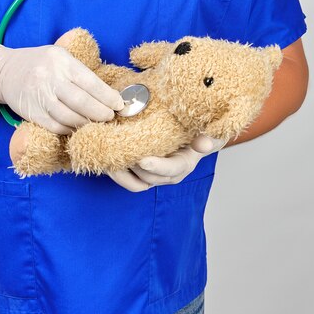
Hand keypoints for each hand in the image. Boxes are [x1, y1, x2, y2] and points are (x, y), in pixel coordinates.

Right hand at [0, 44, 124, 134]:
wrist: (5, 71)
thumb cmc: (41, 64)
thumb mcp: (60, 56)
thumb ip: (81, 71)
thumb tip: (110, 93)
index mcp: (61, 61)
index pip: (90, 82)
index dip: (108, 96)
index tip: (119, 104)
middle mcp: (49, 78)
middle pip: (81, 102)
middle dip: (101, 113)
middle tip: (111, 117)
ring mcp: (39, 97)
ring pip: (69, 117)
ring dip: (87, 124)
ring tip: (97, 124)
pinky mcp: (32, 113)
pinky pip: (56, 126)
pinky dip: (70, 129)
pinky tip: (79, 128)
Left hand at [106, 134, 228, 191]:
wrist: (191, 133)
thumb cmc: (197, 130)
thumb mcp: (206, 130)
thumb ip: (206, 136)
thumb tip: (205, 143)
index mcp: (183, 164)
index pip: (171, 170)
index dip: (156, 167)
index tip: (143, 160)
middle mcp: (167, 174)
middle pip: (148, 178)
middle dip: (133, 167)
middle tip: (118, 151)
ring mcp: (153, 175)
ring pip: (135, 182)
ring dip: (122, 172)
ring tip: (109, 157)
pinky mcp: (140, 172)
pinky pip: (127, 179)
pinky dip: (117, 172)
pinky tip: (107, 159)